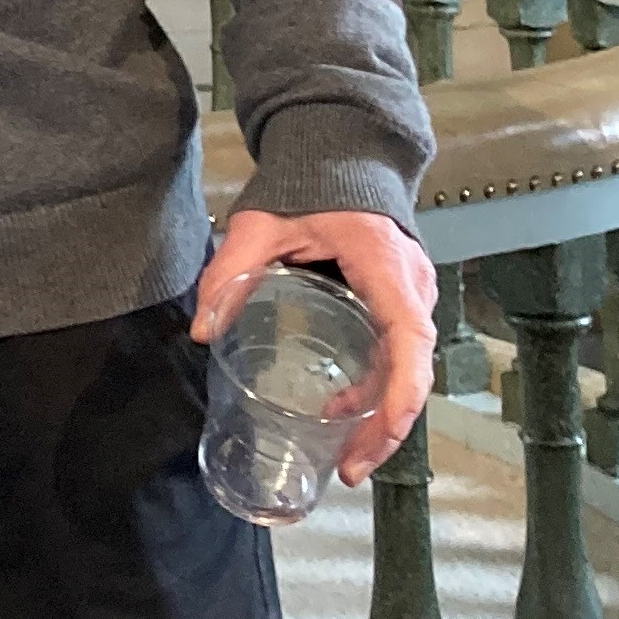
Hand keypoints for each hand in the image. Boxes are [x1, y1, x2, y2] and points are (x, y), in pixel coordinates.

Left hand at [191, 205, 436, 486]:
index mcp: (385, 267)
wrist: (340, 150)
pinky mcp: (399, 300)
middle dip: (387, 425)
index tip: (378, 432)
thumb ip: (229, 272)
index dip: (400, 393)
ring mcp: (412, 294)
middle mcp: (411, 286)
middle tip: (349, 467)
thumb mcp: (261, 224)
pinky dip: (377, 389)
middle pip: (414, 369)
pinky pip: (398, 355)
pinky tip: (341, 410)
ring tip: (345, 456)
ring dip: (383, 414)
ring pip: (409, 368)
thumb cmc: (309, 184)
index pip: (410, 340)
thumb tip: (203, 330)